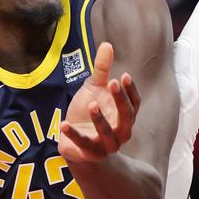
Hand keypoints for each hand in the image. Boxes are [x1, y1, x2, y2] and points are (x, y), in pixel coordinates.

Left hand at [58, 43, 140, 162]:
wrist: (73, 139)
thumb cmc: (88, 111)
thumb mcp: (94, 88)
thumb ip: (102, 69)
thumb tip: (107, 44)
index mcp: (124, 115)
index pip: (135, 104)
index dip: (131, 91)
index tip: (124, 75)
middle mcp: (120, 132)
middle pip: (127, 118)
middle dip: (121, 101)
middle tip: (112, 82)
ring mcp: (107, 145)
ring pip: (109, 135)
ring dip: (100, 121)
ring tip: (92, 104)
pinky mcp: (90, 154)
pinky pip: (84, 145)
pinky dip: (74, 136)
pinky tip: (64, 124)